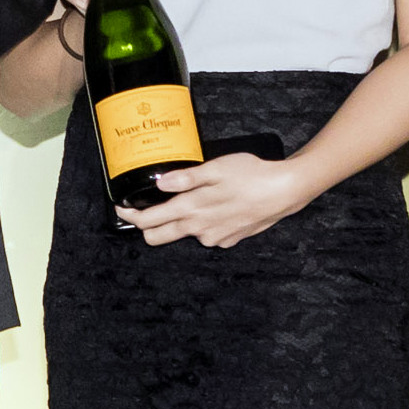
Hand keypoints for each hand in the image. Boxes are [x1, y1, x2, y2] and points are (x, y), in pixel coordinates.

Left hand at [118, 151, 309, 249]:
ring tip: (196, 199)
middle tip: (145, 209)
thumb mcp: (215, 168)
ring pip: (186, 234)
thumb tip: (160, 183)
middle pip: (159, 237)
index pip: (149, 221)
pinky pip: (208, 234)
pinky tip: (218, 207)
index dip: (131, 215)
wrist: (285, 191)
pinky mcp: (229, 240)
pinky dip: (206, 223)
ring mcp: (215, 237)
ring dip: (182, 221)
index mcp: (191, 210)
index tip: (123, 207)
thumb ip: (184, 178)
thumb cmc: (251, 175)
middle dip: (147, 226)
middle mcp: (200, 229)